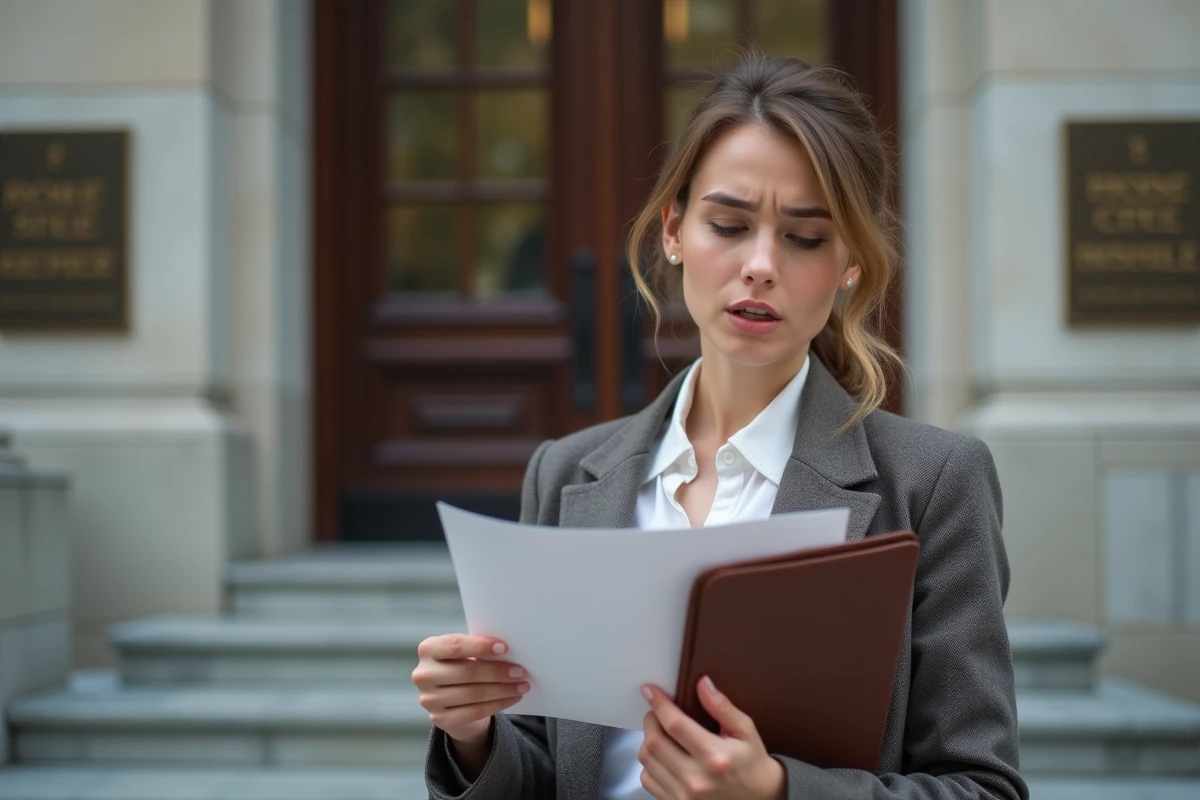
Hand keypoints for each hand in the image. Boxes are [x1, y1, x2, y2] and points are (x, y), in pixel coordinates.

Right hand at [412, 634, 529, 745]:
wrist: (452, 701)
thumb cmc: (462, 667)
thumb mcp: (465, 654)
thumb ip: (478, 651)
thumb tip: (508, 653)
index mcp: (428, 649)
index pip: (455, 645)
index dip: (480, 646)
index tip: (505, 648)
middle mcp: (423, 674)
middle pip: (466, 671)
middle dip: (498, 671)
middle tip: (521, 671)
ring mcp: (429, 699)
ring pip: (473, 693)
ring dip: (502, 689)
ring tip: (522, 685)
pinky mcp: (440, 719)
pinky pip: (475, 712)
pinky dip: (498, 704)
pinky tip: (513, 698)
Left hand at [638, 677, 784, 799]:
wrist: (758, 799)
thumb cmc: (751, 763)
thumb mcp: (745, 731)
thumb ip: (722, 707)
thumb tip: (703, 683)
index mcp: (715, 757)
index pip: (676, 725)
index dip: (659, 704)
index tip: (650, 690)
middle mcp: (696, 779)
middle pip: (655, 742)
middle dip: (651, 719)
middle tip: (657, 711)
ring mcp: (684, 795)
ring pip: (647, 760)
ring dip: (648, 739)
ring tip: (660, 731)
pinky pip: (647, 779)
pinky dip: (649, 763)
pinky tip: (662, 755)